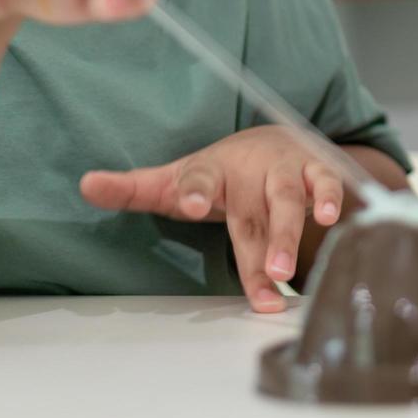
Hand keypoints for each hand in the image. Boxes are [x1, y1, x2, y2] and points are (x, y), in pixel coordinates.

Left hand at [79, 127, 345, 312]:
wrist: (272, 139)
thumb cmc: (218, 174)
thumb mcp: (175, 180)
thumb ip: (133, 188)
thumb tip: (85, 184)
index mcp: (210, 169)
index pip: (198, 178)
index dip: (194, 190)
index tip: (190, 204)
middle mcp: (248, 168)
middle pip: (249, 211)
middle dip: (257, 247)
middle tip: (266, 278)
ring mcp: (283, 168)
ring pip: (287, 202)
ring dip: (289, 236)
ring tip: (284, 272)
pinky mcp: (315, 168)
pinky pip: (326, 182)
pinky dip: (332, 197)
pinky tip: (331, 219)